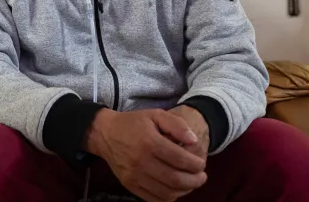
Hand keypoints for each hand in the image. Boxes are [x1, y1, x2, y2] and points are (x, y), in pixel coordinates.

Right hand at [85, 109, 207, 201]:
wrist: (106, 134)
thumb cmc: (133, 123)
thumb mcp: (155, 114)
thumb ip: (177, 125)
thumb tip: (194, 141)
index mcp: (149, 142)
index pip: (180, 159)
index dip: (196, 164)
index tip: (201, 164)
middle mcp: (141, 161)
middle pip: (175, 179)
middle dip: (195, 180)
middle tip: (202, 176)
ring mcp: (134, 176)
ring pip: (167, 192)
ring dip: (184, 190)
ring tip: (191, 183)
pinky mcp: (130, 185)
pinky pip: (154, 199)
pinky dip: (169, 197)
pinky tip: (174, 188)